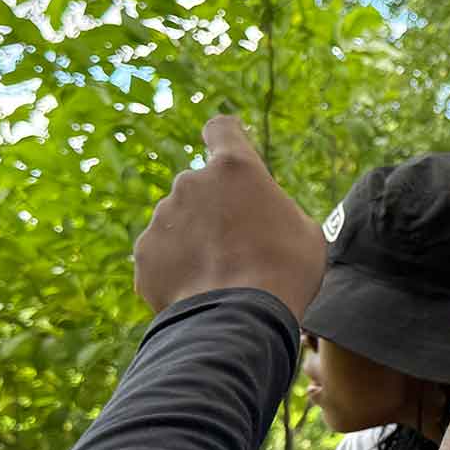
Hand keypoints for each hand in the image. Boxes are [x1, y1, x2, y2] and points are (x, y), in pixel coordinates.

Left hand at [133, 116, 324, 318]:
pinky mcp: (144, 253)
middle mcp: (190, 183)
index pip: (221, 129)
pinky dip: (178, 268)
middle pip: (202, 187)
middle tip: (240, 246)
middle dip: (215, 209)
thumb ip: (275, 209)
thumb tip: (263, 217)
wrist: (238, 320)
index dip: (226, 137)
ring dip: (196, 239)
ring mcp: (162, 218)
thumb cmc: (284, 271)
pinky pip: (163, 255)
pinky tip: (201, 291)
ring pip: (179, 222)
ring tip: (221, 275)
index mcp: (234, 168)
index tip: (228, 147)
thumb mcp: (304, 231)